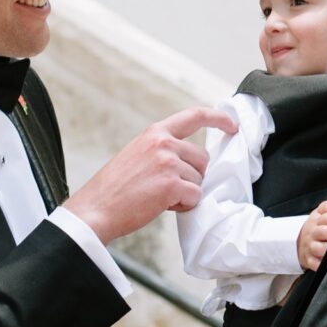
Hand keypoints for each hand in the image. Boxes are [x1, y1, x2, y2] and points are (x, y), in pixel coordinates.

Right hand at [63, 105, 234, 242]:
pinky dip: (183, 205)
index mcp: (154, 133)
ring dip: (184, 193)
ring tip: (157, 197)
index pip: (194, 116)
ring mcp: (168, 163)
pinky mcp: (171, 184)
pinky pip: (194, 196)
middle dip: (192, 177)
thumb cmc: (115, 189)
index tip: (232, 125)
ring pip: (199, 180)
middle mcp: (163, 143)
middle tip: (165, 188)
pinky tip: (161, 206)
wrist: (95, 210)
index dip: (218, 119)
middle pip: (202, 159)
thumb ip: (162, 151)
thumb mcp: (137, 155)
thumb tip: (192, 161)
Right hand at [297, 200, 326, 271]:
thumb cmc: (313, 229)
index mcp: (315, 222)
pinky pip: (316, 264)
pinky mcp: (309, 260)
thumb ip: (326, 206)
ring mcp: (310, 248)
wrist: (296, 243)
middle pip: (324, 232)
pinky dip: (323, 265)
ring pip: (320, 248)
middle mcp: (312, 234)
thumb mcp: (317, 214)